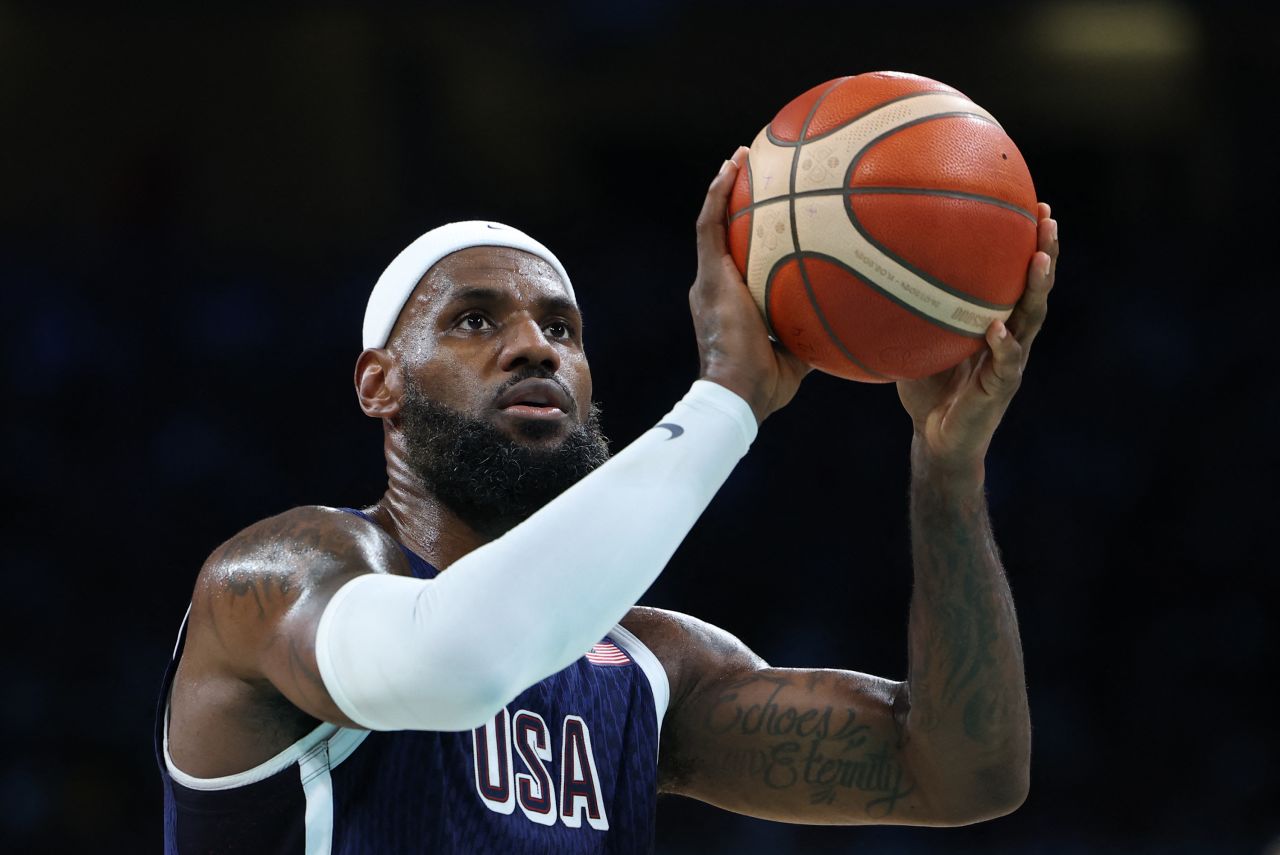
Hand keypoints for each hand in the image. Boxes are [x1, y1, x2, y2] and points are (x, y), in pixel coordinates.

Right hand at [690, 146, 810, 423]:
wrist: (738, 394)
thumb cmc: (765, 385)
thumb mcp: (796, 356)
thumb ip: (812, 334)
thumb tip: (846, 322)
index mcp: (731, 303)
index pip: (738, 260)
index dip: (748, 234)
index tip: (766, 211)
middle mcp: (715, 285)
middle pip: (723, 235)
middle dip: (735, 203)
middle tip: (754, 173)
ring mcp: (710, 280)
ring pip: (712, 223)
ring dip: (724, 188)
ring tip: (740, 157)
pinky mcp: (709, 277)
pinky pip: (710, 226)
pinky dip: (719, 195)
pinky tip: (731, 167)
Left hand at [897, 203, 1058, 480]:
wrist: (936, 438)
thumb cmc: (926, 388)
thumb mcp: (915, 342)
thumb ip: (906, 312)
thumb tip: (867, 271)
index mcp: (995, 321)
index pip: (1015, 274)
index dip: (1026, 241)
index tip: (1030, 203)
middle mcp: (1011, 336)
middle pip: (1035, 287)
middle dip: (1045, 250)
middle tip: (1046, 216)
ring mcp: (1010, 362)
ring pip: (1031, 319)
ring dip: (1037, 289)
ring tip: (1040, 259)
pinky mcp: (1000, 389)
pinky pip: (1006, 364)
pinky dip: (1003, 346)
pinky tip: (997, 329)